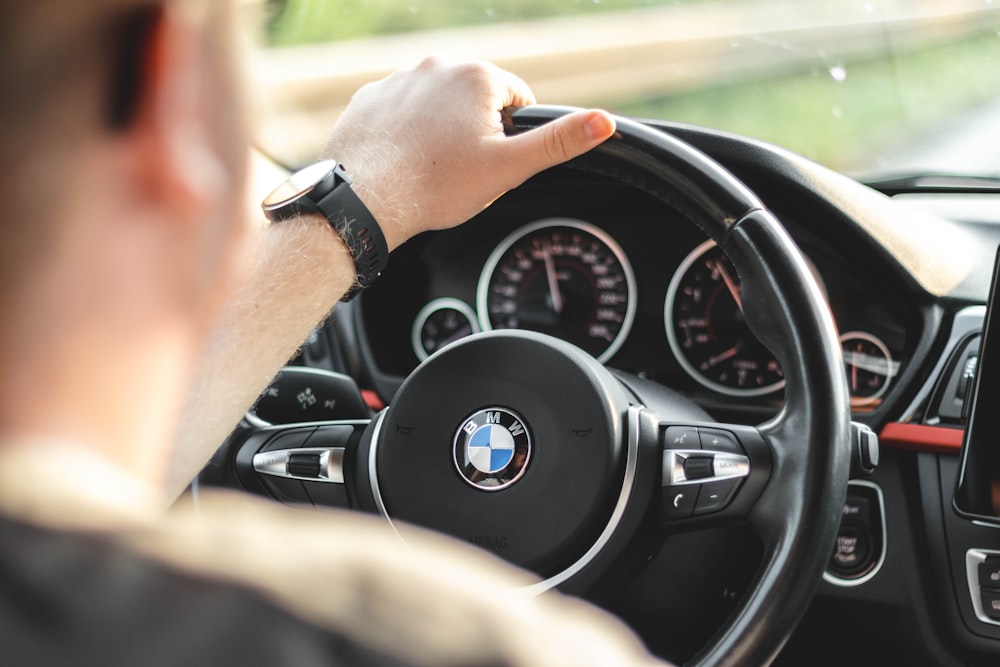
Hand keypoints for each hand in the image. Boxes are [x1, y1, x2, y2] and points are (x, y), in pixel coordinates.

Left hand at [323, 56, 615, 250]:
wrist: (366, 200)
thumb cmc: (437, 186)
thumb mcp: (509, 168)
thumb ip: (558, 143)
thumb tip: (604, 122)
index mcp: (478, 77)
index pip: (517, 99)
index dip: (512, 136)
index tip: (495, 161)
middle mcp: (437, 67)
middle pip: (476, 102)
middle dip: (476, 133)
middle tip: (463, 171)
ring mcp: (399, 80)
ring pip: (438, 107)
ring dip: (441, 132)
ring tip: (433, 169)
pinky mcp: (371, 98)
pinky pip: (401, 113)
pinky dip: (407, 134)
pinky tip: (405, 161)